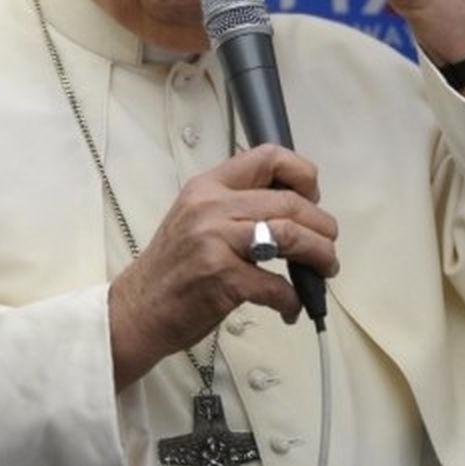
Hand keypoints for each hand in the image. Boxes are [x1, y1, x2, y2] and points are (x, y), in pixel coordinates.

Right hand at [107, 144, 338, 388]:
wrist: (136, 309)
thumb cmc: (172, 268)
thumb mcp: (196, 218)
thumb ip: (236, 205)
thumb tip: (294, 208)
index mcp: (208, 186)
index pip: (268, 156)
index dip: (303, 175)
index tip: (312, 197)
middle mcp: (211, 207)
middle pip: (290, 202)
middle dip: (322, 226)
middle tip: (328, 245)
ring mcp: (216, 242)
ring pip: (292, 235)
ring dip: (320, 255)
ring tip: (324, 268)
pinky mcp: (222, 279)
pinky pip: (277, 285)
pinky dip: (293, 299)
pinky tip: (290, 307)